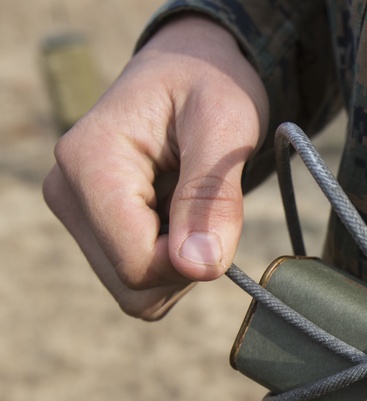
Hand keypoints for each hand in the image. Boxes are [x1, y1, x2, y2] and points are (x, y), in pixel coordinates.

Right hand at [42, 15, 267, 319]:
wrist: (190, 70)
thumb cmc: (210, 86)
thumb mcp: (226, 124)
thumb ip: (212, 195)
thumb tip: (199, 266)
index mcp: (90, 161)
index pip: (136, 264)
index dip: (189, 262)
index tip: (220, 223)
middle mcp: (67, 191)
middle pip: (133, 285)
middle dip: (186, 264)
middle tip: (212, 209)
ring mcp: (74, 212)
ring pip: (134, 291)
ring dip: (181, 265)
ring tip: (194, 204)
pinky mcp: (91, 227)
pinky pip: (137, 280)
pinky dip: (171, 262)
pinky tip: (181, 216)